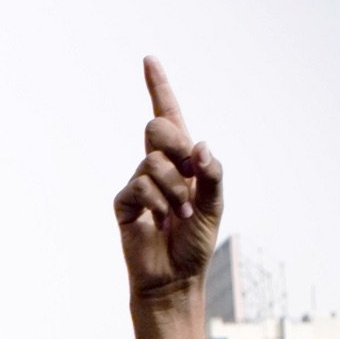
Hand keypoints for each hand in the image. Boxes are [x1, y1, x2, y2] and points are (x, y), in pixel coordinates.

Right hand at [114, 58, 223, 304]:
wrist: (174, 278)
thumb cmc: (194, 243)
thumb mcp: (215, 204)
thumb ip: (212, 173)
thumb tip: (198, 146)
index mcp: (182, 161)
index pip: (169, 116)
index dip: (159, 87)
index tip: (149, 59)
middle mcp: (157, 166)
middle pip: (159, 127)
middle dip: (178, 148)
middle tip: (191, 174)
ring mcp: (138, 183)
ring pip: (154, 161)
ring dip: (175, 188)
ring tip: (180, 213)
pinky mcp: (124, 203)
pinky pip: (140, 185)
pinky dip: (158, 202)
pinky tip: (161, 221)